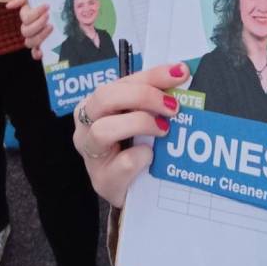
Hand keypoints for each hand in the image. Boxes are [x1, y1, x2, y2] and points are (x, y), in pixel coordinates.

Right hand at [6, 0, 51, 58]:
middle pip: (26, 31)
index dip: (35, 13)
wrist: (62, 5)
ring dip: (39, 36)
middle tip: (48, 16)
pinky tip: (41, 52)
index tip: (47, 5)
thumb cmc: (47, 0)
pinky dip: (36, 54)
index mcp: (27, 16)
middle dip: (38, 24)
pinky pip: (35, 53)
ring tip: (51, 27)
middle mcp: (29, 28)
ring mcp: (35, 38)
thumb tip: (9, 6)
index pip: (26, 18)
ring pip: (30, 42)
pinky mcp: (42, 45)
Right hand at [73, 63, 189, 207]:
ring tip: (163, 129)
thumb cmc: (133, 147)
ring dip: (140, 123)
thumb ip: (151, 99)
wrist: (131, 192)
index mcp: (95, 103)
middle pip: (106, 97)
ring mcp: (91, 154)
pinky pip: (123, 162)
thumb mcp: (139, 118)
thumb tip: (180, 75)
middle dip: (143, 96)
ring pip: (104, 129)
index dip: (152, 75)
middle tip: (172, 106)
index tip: (180, 73)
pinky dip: (142, 156)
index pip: (122, 80)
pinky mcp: (102, 180)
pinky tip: (151, 156)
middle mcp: (85, 126)